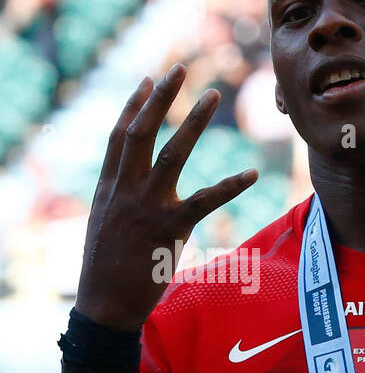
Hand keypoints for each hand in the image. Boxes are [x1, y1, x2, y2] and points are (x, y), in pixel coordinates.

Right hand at [75, 64, 258, 329]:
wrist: (105, 304)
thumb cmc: (108, 267)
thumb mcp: (105, 223)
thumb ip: (120, 198)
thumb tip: (131, 183)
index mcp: (109, 186)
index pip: (121, 134)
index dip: (135, 104)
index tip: (150, 78)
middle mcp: (126, 189)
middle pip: (143, 131)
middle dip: (162, 97)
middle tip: (182, 68)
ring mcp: (147, 207)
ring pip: (172, 154)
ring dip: (193, 121)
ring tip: (213, 94)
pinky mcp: (170, 229)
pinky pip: (205, 201)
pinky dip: (230, 186)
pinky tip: (252, 173)